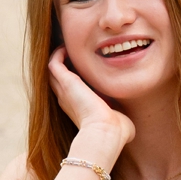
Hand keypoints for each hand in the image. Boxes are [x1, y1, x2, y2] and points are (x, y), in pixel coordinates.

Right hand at [48, 48, 134, 166]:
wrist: (107, 132)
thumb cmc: (116, 132)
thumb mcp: (117, 120)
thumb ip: (120, 118)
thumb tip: (128, 125)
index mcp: (78, 109)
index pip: (69, 92)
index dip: (72, 79)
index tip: (82, 69)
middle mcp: (67, 100)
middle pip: (56, 80)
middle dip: (62, 66)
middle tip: (72, 54)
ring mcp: (65, 91)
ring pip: (52, 71)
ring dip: (57, 58)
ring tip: (67, 48)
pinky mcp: (67, 83)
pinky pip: (54, 64)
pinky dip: (58, 54)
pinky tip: (66, 47)